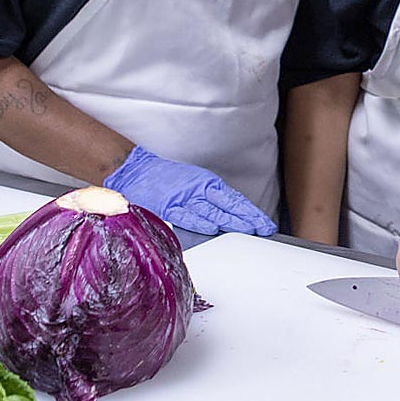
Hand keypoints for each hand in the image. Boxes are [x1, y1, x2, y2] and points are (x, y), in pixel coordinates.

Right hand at [104, 146, 275, 235]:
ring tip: (247, 230)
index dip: (250, 211)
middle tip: (263, 228)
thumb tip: (230, 219)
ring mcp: (183, 198)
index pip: (234, 199)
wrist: (135, 170)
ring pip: (211, 211)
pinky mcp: (167, 207)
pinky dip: (199, 222)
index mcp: (206, 183)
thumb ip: (209, 201)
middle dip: (247, 218)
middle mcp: (197, 189)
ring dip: (230, 222)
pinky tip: (212, 229)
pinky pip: (185, 216)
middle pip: (227, 205)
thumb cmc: (166, 179)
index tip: (264, 223)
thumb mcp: (193, 184)